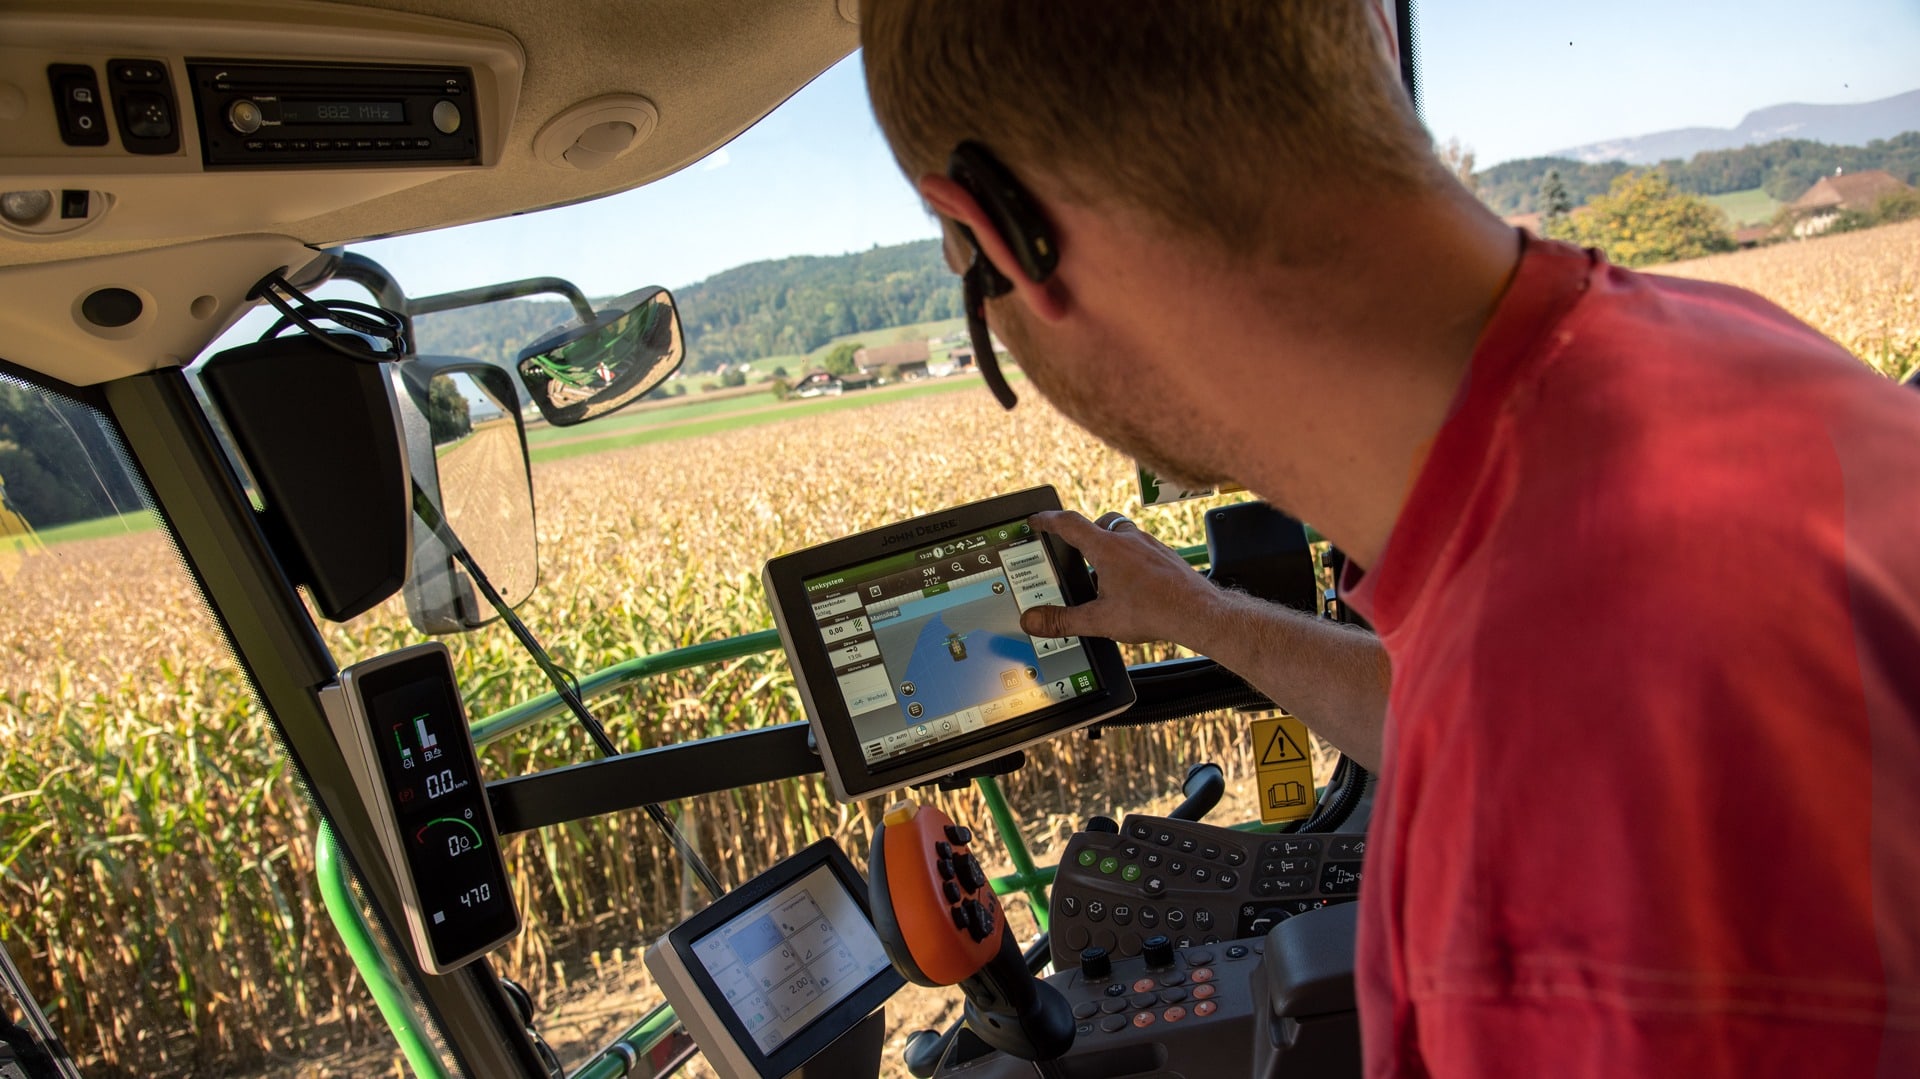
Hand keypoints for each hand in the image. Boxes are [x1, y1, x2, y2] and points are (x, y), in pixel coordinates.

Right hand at [1019, 510, 1221, 646]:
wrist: (1198, 613)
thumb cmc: (1154, 611)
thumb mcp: (1099, 620)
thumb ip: (1062, 621)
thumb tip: (1032, 621)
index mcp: (1107, 549)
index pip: (1069, 524)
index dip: (1048, 521)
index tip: (1037, 520)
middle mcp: (1129, 540)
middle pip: (1099, 523)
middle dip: (1084, 532)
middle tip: (1075, 549)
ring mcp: (1150, 545)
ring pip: (1123, 534)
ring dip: (1110, 546)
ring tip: (1105, 574)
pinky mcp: (1166, 556)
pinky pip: (1142, 548)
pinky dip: (1131, 559)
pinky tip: (1133, 584)